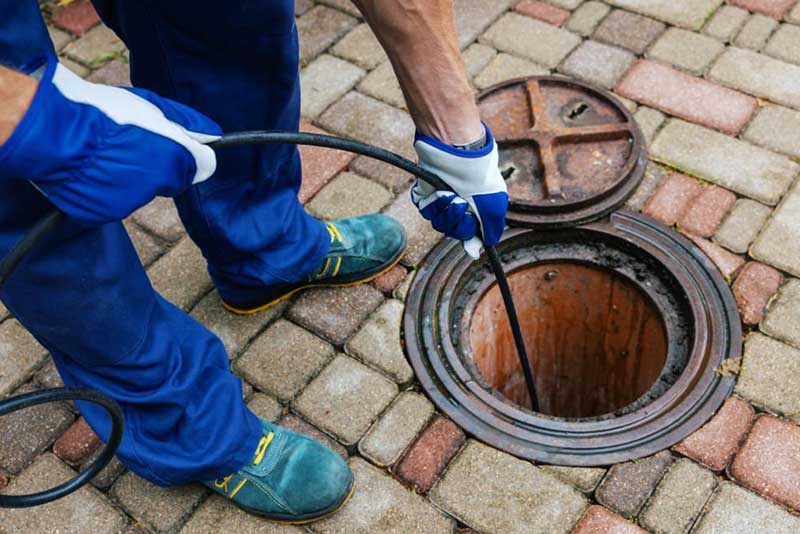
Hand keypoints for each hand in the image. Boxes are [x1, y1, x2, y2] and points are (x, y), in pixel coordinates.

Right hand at [0, 55, 220, 225]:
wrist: (52, 131)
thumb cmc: (102, 112)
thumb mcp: (151, 107)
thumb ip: (187, 123)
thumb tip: (214, 136)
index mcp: (173, 159)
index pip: (202, 166)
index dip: (187, 153)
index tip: (172, 144)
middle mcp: (156, 186)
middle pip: (169, 180)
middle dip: (156, 166)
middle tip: (128, 144)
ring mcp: (128, 203)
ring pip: (139, 192)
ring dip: (128, 177)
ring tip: (103, 154)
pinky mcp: (102, 214)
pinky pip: (111, 202)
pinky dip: (105, 189)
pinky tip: (90, 169)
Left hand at [411, 124, 507, 258]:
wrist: (459, 153)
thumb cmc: (479, 177)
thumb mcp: (494, 205)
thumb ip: (492, 229)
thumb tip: (486, 245)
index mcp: (476, 208)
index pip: (469, 233)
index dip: (469, 237)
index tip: (470, 240)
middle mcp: (459, 206)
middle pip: (453, 231)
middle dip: (459, 223)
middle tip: (463, 205)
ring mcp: (442, 200)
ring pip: (439, 223)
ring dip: (447, 212)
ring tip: (453, 195)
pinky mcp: (426, 194)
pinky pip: (427, 211)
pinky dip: (435, 204)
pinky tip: (442, 191)